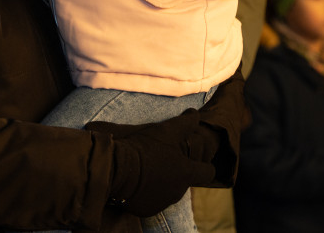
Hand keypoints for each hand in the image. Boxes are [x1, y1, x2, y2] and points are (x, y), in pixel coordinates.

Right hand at [89, 109, 217, 217]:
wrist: (115, 168)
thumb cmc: (144, 148)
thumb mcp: (167, 130)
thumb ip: (186, 122)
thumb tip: (195, 114)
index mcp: (187, 173)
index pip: (208, 173)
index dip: (205, 166)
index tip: (198, 162)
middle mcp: (178, 191)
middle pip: (186, 182)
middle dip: (179, 172)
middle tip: (165, 159)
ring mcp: (163, 202)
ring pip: (170, 191)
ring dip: (164, 182)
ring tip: (150, 169)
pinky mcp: (147, 209)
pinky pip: (153, 200)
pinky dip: (149, 193)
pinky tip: (139, 181)